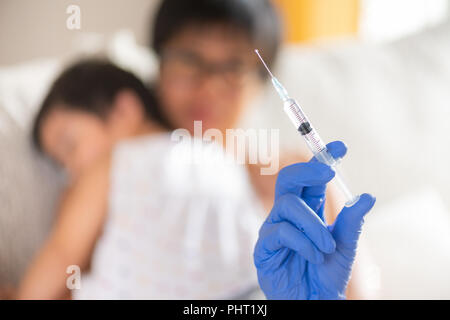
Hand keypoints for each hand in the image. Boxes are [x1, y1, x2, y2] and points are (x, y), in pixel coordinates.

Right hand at [253, 141, 375, 299]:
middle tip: (328, 171)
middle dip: (308, 169)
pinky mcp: (264, 246)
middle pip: (289, 179)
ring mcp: (275, 228)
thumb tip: (367, 197)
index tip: (340, 147)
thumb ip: (352, 223)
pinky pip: (281, 231)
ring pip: (288, 204)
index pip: (312, 178)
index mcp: (308, 209)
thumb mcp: (345, 247)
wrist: (313, 302)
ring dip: (313, 224)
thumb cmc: (326, 274)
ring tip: (328, 247)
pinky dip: (303, 242)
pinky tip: (314, 256)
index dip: (322, 159)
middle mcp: (289, 214)